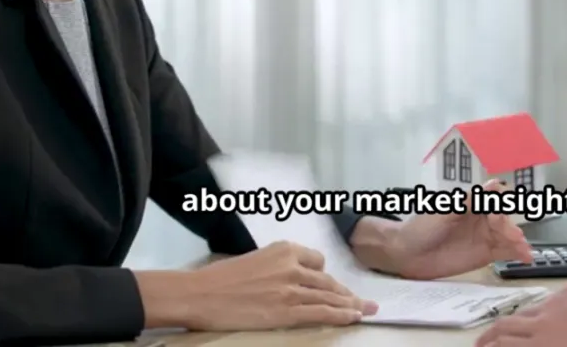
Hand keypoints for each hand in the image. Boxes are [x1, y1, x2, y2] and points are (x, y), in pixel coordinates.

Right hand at [151, 241, 377, 330]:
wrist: (201, 293)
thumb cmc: (220, 278)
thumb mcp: (255, 260)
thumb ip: (277, 266)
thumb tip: (289, 279)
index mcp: (284, 249)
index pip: (317, 261)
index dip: (326, 276)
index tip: (333, 285)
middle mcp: (292, 266)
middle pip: (327, 280)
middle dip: (346, 292)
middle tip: (363, 299)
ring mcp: (291, 289)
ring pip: (329, 296)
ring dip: (350, 304)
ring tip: (364, 310)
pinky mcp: (286, 311)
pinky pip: (322, 312)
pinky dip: (341, 315)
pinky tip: (354, 317)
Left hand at [379, 179, 534, 279]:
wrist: (406, 253)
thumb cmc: (422, 227)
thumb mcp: (445, 211)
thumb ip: (469, 201)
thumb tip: (494, 184)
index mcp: (472, 204)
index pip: (493, 201)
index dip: (499, 207)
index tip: (499, 215)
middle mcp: (481, 219)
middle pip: (503, 220)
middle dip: (510, 228)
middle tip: (515, 238)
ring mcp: (484, 237)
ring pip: (507, 237)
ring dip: (518, 243)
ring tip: (525, 252)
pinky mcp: (484, 255)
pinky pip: (503, 252)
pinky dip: (516, 254)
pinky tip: (526, 258)